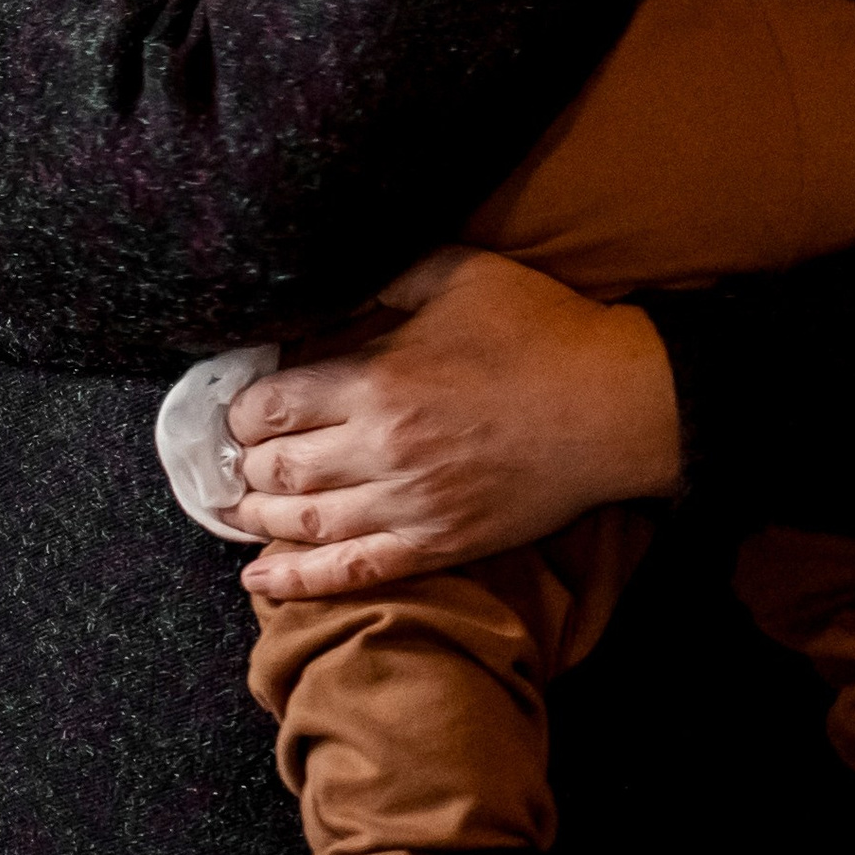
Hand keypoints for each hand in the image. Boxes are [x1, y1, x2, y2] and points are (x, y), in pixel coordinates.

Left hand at [228, 247, 681, 598]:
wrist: (615, 405)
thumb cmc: (540, 331)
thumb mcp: (459, 273)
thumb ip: (384, 277)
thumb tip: (326, 288)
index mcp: (379, 381)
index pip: (272, 407)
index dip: (244, 409)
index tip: (241, 406)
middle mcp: (382, 451)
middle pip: (277, 471)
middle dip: (247, 464)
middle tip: (239, 456)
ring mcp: (409, 505)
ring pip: (303, 525)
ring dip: (258, 520)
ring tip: (240, 508)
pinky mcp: (438, 545)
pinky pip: (354, 572)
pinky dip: (299, 580)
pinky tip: (259, 579)